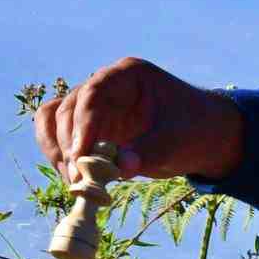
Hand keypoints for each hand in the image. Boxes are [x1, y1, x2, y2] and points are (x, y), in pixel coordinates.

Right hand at [34, 57, 244, 180]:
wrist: (204, 139)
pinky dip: (59, 158)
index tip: (81, 156)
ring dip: (57, 151)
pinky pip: (58, 138)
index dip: (83, 124)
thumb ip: (149, 151)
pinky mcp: (89, 130)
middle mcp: (104, 86)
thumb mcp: (178, 140)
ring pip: (53, 121)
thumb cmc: (195, 130)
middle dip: (70, 145)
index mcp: (127, 76)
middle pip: (67, 109)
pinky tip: (75, 181)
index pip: (92, 92)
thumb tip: (120, 167)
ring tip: (74, 182)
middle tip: (80, 179)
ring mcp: (93, 108)